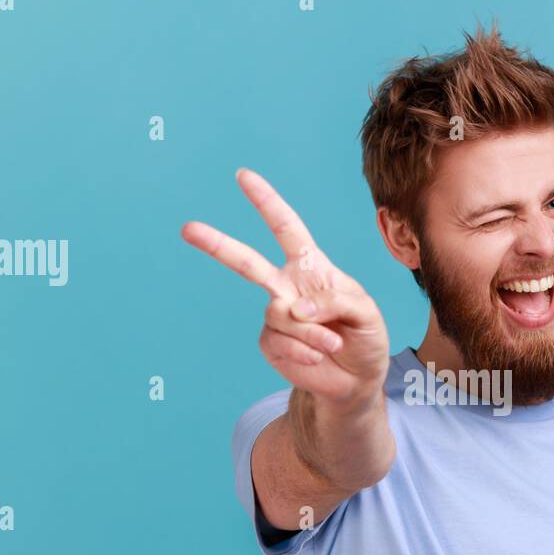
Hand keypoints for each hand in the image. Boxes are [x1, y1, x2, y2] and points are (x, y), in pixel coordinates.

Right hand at [181, 168, 390, 406]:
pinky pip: (279, 341)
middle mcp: (287, 287)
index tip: (243, 176)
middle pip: (247, 262)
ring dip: (311, 332)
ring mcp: (277, 315)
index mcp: (310, 267)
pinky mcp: (272, 344)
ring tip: (332, 343)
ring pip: (280, 314)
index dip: (266, 202)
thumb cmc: (365, 336)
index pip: (286, 228)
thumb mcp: (365, 310)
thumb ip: (335, 300)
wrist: (357, 378)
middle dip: (217, 245)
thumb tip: (295, 307)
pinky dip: (302, 350)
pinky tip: (317, 356)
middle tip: (188, 229)